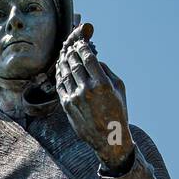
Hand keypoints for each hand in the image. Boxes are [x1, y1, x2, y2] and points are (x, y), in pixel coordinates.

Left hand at [55, 23, 133, 171]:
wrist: (108, 138)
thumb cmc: (117, 111)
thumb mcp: (119, 88)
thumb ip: (106, 71)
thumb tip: (94, 59)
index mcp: (102, 83)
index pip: (87, 57)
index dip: (82, 46)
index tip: (81, 41)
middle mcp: (87, 89)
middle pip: (74, 62)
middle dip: (71, 50)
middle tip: (70, 43)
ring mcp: (75, 98)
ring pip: (65, 72)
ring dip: (63, 60)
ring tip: (64, 52)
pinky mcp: (67, 106)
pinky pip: (60, 85)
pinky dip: (60, 73)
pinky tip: (61, 67)